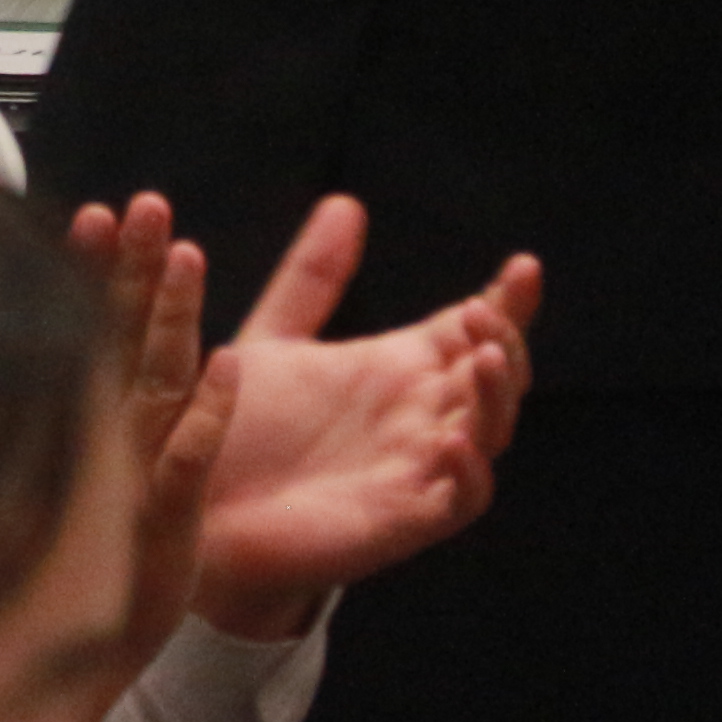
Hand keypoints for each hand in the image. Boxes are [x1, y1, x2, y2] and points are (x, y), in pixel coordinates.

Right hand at [67, 193, 236, 684]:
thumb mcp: (90, 483)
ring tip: (187, 251)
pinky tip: (228, 367)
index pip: (90, 330)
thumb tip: (100, 349)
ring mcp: (124, 483)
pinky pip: (186, 462)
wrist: (63, 677)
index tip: (101, 212)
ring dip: (169, 317)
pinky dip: (206, 415)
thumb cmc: (82, 569)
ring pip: (152, 385)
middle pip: (116, 339)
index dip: (98, 271)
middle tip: (141, 203)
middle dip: (128, 268)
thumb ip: (98, 409)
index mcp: (86, 425)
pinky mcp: (159, 527)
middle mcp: (98, 444)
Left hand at [185, 197, 539, 637]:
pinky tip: (452, 438)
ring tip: (487, 357)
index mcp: (397, 370)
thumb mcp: (275, 339)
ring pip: (490, 432)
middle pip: (495, 376)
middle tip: (486, 314)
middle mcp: (417, 416)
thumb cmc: (237, 428)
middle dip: (506, 342)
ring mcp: (417, 468)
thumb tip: (346, 202)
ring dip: (498, 397)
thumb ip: (312, 277)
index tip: (523, 266)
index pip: (469, 331)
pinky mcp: (402, 519)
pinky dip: (468, 470)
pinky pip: (459, 498)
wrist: (197, 511)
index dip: (506, 302)